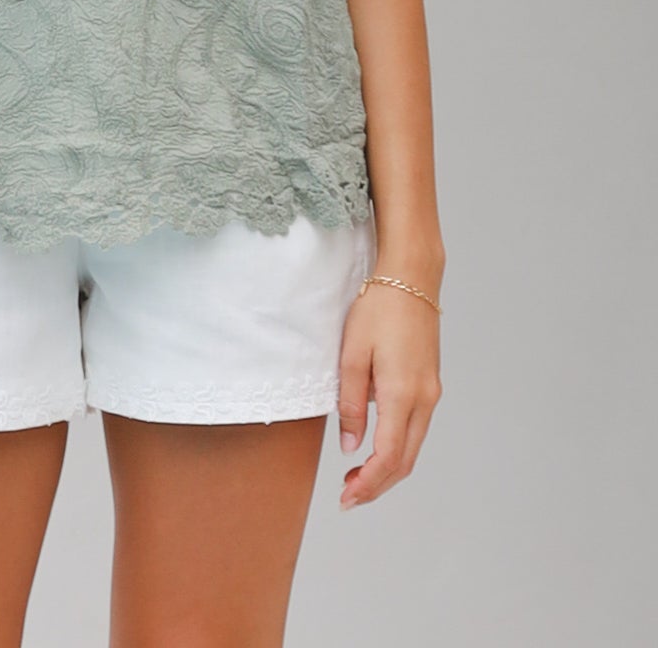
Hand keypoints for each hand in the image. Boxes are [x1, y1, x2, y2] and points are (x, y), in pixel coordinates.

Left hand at [336, 276, 441, 508]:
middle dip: (378, 485)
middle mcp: (424, 399)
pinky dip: (398, 446)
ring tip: (358, 477)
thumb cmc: (378, 309)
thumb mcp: (352, 354)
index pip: (388, 456)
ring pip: (414, 447)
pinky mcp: (431, 383)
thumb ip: (351, 403)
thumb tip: (351, 446)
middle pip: (406, 461)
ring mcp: (432, 392)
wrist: (411, 278)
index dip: (368, 484)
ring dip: (388, 468)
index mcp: (402, 393)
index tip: (347, 499)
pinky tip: (377, 445)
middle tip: (349, 496)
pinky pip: (416, 428)